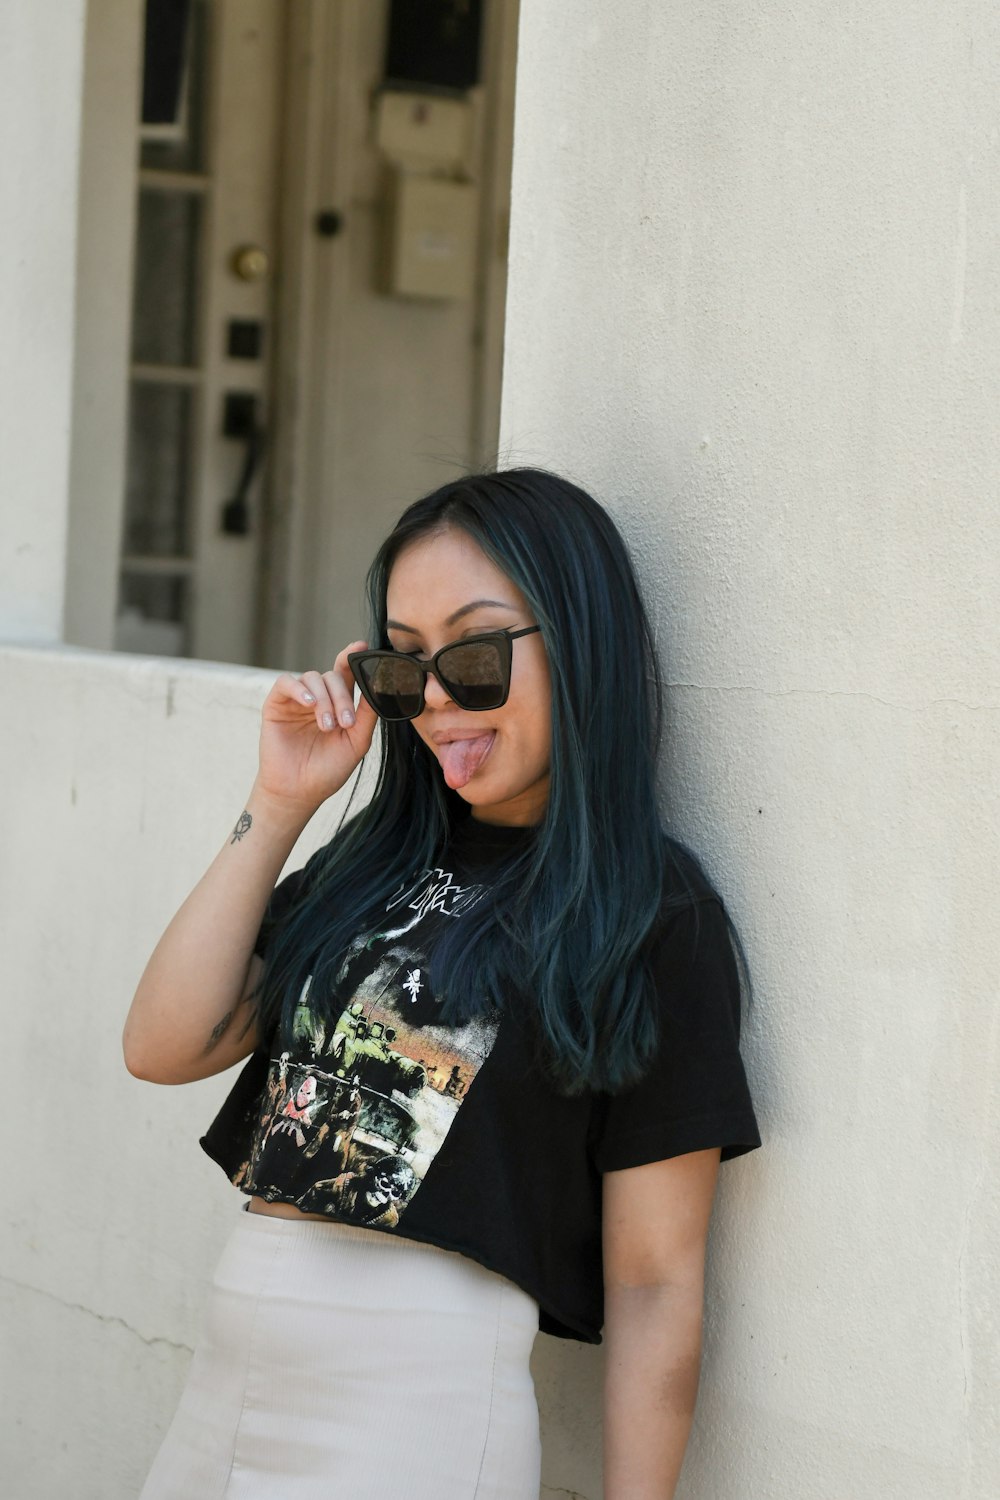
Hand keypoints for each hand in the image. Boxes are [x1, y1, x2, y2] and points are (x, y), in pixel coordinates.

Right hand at [252, 641, 377, 815]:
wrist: (299, 792)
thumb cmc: (328, 770)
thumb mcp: (356, 742)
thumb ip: (367, 714)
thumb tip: (379, 686)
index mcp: (338, 704)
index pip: (347, 673)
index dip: (353, 657)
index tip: (361, 647)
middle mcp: (318, 698)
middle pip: (332, 676)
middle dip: (342, 696)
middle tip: (345, 722)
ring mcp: (297, 700)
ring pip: (312, 678)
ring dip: (323, 699)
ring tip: (327, 726)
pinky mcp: (276, 704)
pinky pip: (286, 683)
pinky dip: (299, 689)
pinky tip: (309, 704)